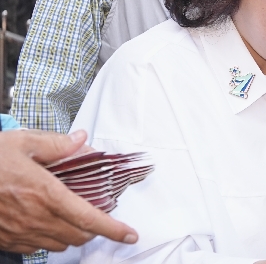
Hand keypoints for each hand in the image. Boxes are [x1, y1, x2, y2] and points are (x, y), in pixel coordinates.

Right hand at [0, 129, 137, 252]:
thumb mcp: (22, 142)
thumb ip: (57, 144)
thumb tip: (82, 140)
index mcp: (44, 193)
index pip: (88, 217)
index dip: (113, 229)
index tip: (130, 235)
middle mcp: (34, 217)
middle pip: (78, 235)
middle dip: (93, 228)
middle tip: (95, 212)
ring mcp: (19, 232)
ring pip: (59, 244)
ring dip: (71, 234)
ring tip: (69, 215)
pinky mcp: (5, 240)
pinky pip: (36, 248)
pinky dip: (48, 238)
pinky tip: (43, 220)